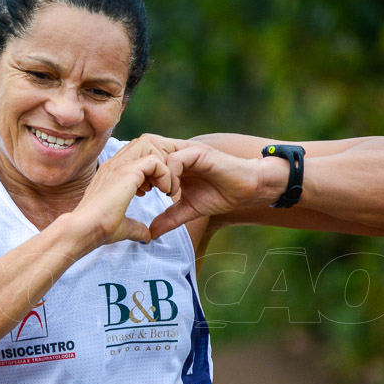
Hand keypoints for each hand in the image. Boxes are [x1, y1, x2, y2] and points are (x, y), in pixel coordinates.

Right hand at [71, 135, 174, 245]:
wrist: (82, 230)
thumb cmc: (97, 230)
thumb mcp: (122, 226)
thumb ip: (135, 227)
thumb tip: (146, 236)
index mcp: (112, 172)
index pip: (137, 152)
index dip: (152, 166)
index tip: (154, 189)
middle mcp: (114, 164)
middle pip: (145, 141)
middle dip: (160, 159)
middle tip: (163, 184)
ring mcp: (119, 165)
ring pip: (150, 144)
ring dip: (163, 164)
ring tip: (164, 187)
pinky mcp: (126, 172)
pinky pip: (155, 160)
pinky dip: (165, 173)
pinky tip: (164, 191)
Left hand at [149, 140, 264, 237]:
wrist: (247, 189)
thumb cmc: (220, 195)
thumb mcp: (188, 209)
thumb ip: (169, 218)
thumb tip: (151, 233)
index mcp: (172, 161)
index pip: (143, 158)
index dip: (136, 173)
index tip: (138, 194)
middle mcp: (177, 152)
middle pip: (145, 150)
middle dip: (141, 171)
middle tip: (143, 192)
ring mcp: (187, 150)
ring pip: (158, 154)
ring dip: (155, 175)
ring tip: (159, 193)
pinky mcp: (199, 153)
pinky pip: (175, 159)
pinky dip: (170, 176)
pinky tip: (173, 192)